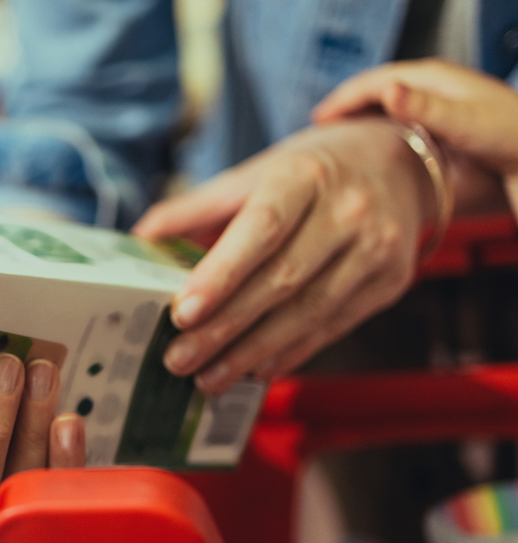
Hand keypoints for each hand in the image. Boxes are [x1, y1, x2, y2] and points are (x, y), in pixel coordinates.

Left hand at [131, 119, 432, 391]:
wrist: (401, 164)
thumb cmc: (313, 170)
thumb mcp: (256, 172)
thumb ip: (199, 207)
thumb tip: (142, 236)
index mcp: (305, 177)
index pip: (261, 230)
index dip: (221, 275)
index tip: (181, 313)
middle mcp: (348, 212)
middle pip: (281, 281)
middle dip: (225, 328)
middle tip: (179, 360)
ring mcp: (377, 250)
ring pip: (308, 312)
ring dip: (253, 352)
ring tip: (208, 377)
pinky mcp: (391, 283)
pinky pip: (333, 326)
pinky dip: (291, 352)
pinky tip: (255, 369)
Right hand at [313, 59, 517, 213]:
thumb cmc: (513, 138)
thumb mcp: (465, 122)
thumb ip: (424, 106)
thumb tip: (386, 89)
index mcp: (433, 76)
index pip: (374, 80)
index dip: (343, 98)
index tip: (318, 120)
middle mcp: (434, 86)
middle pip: (377, 90)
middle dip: (346, 106)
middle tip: (320, 129)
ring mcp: (439, 104)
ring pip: (388, 105)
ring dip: (362, 118)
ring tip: (340, 138)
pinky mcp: (444, 123)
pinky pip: (401, 121)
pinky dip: (380, 130)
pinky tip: (374, 148)